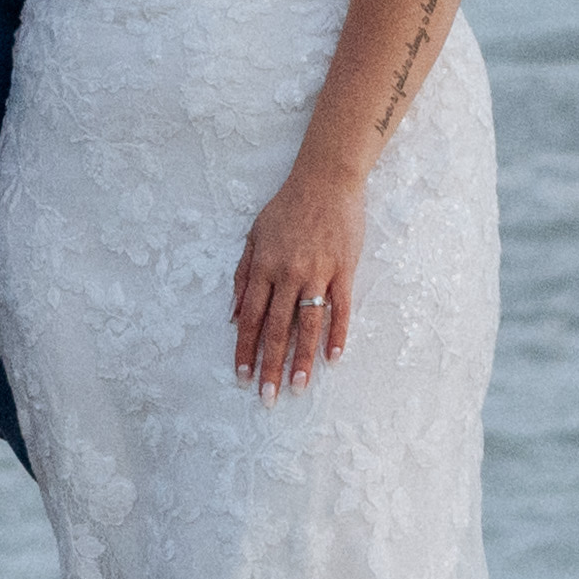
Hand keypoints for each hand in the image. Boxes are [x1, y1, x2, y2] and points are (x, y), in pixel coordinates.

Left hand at [228, 164, 368, 392]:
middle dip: (270, 365)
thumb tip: (234, 314)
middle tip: (267, 397)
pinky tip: (333, 359)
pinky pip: (341, 309)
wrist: (325, 181)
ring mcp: (318, 273)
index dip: (246, 349)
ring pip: (308, 324)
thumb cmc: (287, 208)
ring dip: (301, 359)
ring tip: (298, 387)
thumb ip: (243, 275)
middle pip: (277, 328)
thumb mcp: (254, 236)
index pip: (252, 317)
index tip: (242, 376)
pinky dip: (337, 334)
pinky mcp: (344, 270)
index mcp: (264, 267)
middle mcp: (289, 274)